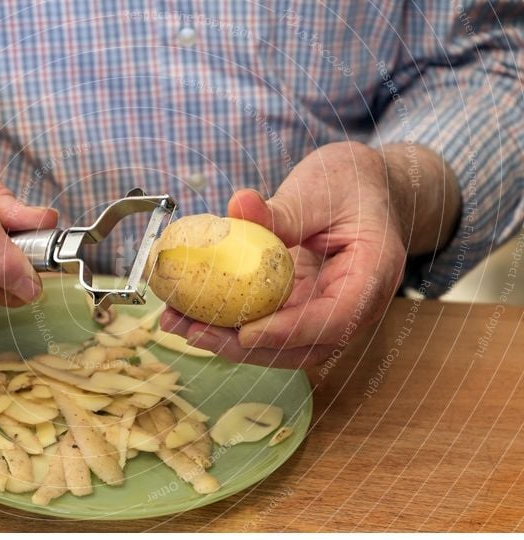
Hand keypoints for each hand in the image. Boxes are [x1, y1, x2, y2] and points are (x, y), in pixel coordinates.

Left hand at [159, 141, 459, 367]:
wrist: (367, 188)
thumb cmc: (352, 183)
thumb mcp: (321, 187)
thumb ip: (284, 209)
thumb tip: (239, 206)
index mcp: (372, 274)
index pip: (335, 319)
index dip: (289, 332)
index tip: (245, 332)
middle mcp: (353, 306)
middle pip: (302, 346)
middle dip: (243, 346)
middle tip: (194, 331)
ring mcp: (325, 312)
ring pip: (279, 346)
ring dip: (227, 341)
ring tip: (178, 323)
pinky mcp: (299, 309)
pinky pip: (266, 324)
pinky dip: (229, 323)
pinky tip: (190, 313)